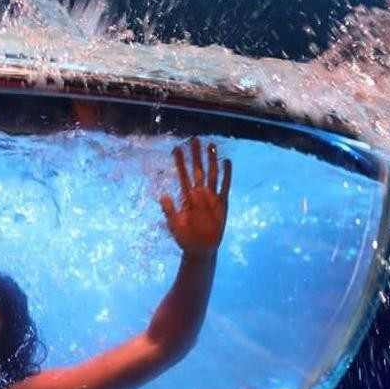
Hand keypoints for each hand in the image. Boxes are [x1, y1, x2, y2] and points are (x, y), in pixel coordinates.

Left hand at [160, 138, 230, 253]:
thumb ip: (169, 210)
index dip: (180, 162)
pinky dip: (226, 174)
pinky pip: (225, 186)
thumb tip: (163, 196)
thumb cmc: (185, 237)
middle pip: (198, 170)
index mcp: (186, 197)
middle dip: (196, 155)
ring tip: (211, 146)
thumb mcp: (174, 224)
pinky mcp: (222, 203)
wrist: (201, 249)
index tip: (176, 148)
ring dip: (211, 160)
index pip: (183, 175)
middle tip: (194, 139)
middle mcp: (199, 193)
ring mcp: (211, 197)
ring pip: (212, 174)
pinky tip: (227, 161)